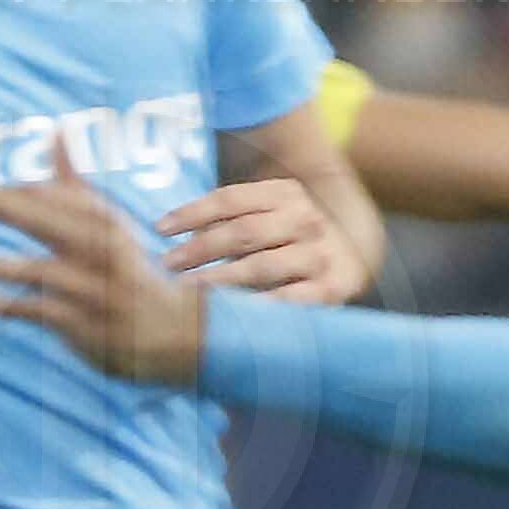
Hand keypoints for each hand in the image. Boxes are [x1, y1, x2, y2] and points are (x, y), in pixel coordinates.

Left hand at [0, 174, 208, 386]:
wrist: (175, 330)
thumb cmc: (130, 271)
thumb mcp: (107, 223)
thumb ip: (73, 183)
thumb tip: (56, 131)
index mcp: (100, 219)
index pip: (46, 195)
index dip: (3, 191)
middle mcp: (97, 248)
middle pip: (40, 219)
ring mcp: (91, 287)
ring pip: (38, 269)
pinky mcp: (85, 323)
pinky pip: (43, 312)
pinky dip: (12, 307)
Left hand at [152, 168, 372, 299]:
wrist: (348, 261)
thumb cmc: (285, 241)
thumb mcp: (263, 217)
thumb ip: (226, 219)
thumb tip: (166, 231)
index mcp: (285, 193)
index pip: (231, 198)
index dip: (191, 213)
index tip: (160, 230)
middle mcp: (305, 219)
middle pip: (242, 231)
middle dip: (199, 250)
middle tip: (166, 266)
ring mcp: (319, 253)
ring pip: (262, 265)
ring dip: (220, 279)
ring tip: (188, 292)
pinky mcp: (331, 288)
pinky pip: (290, 299)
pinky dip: (259, 306)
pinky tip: (232, 315)